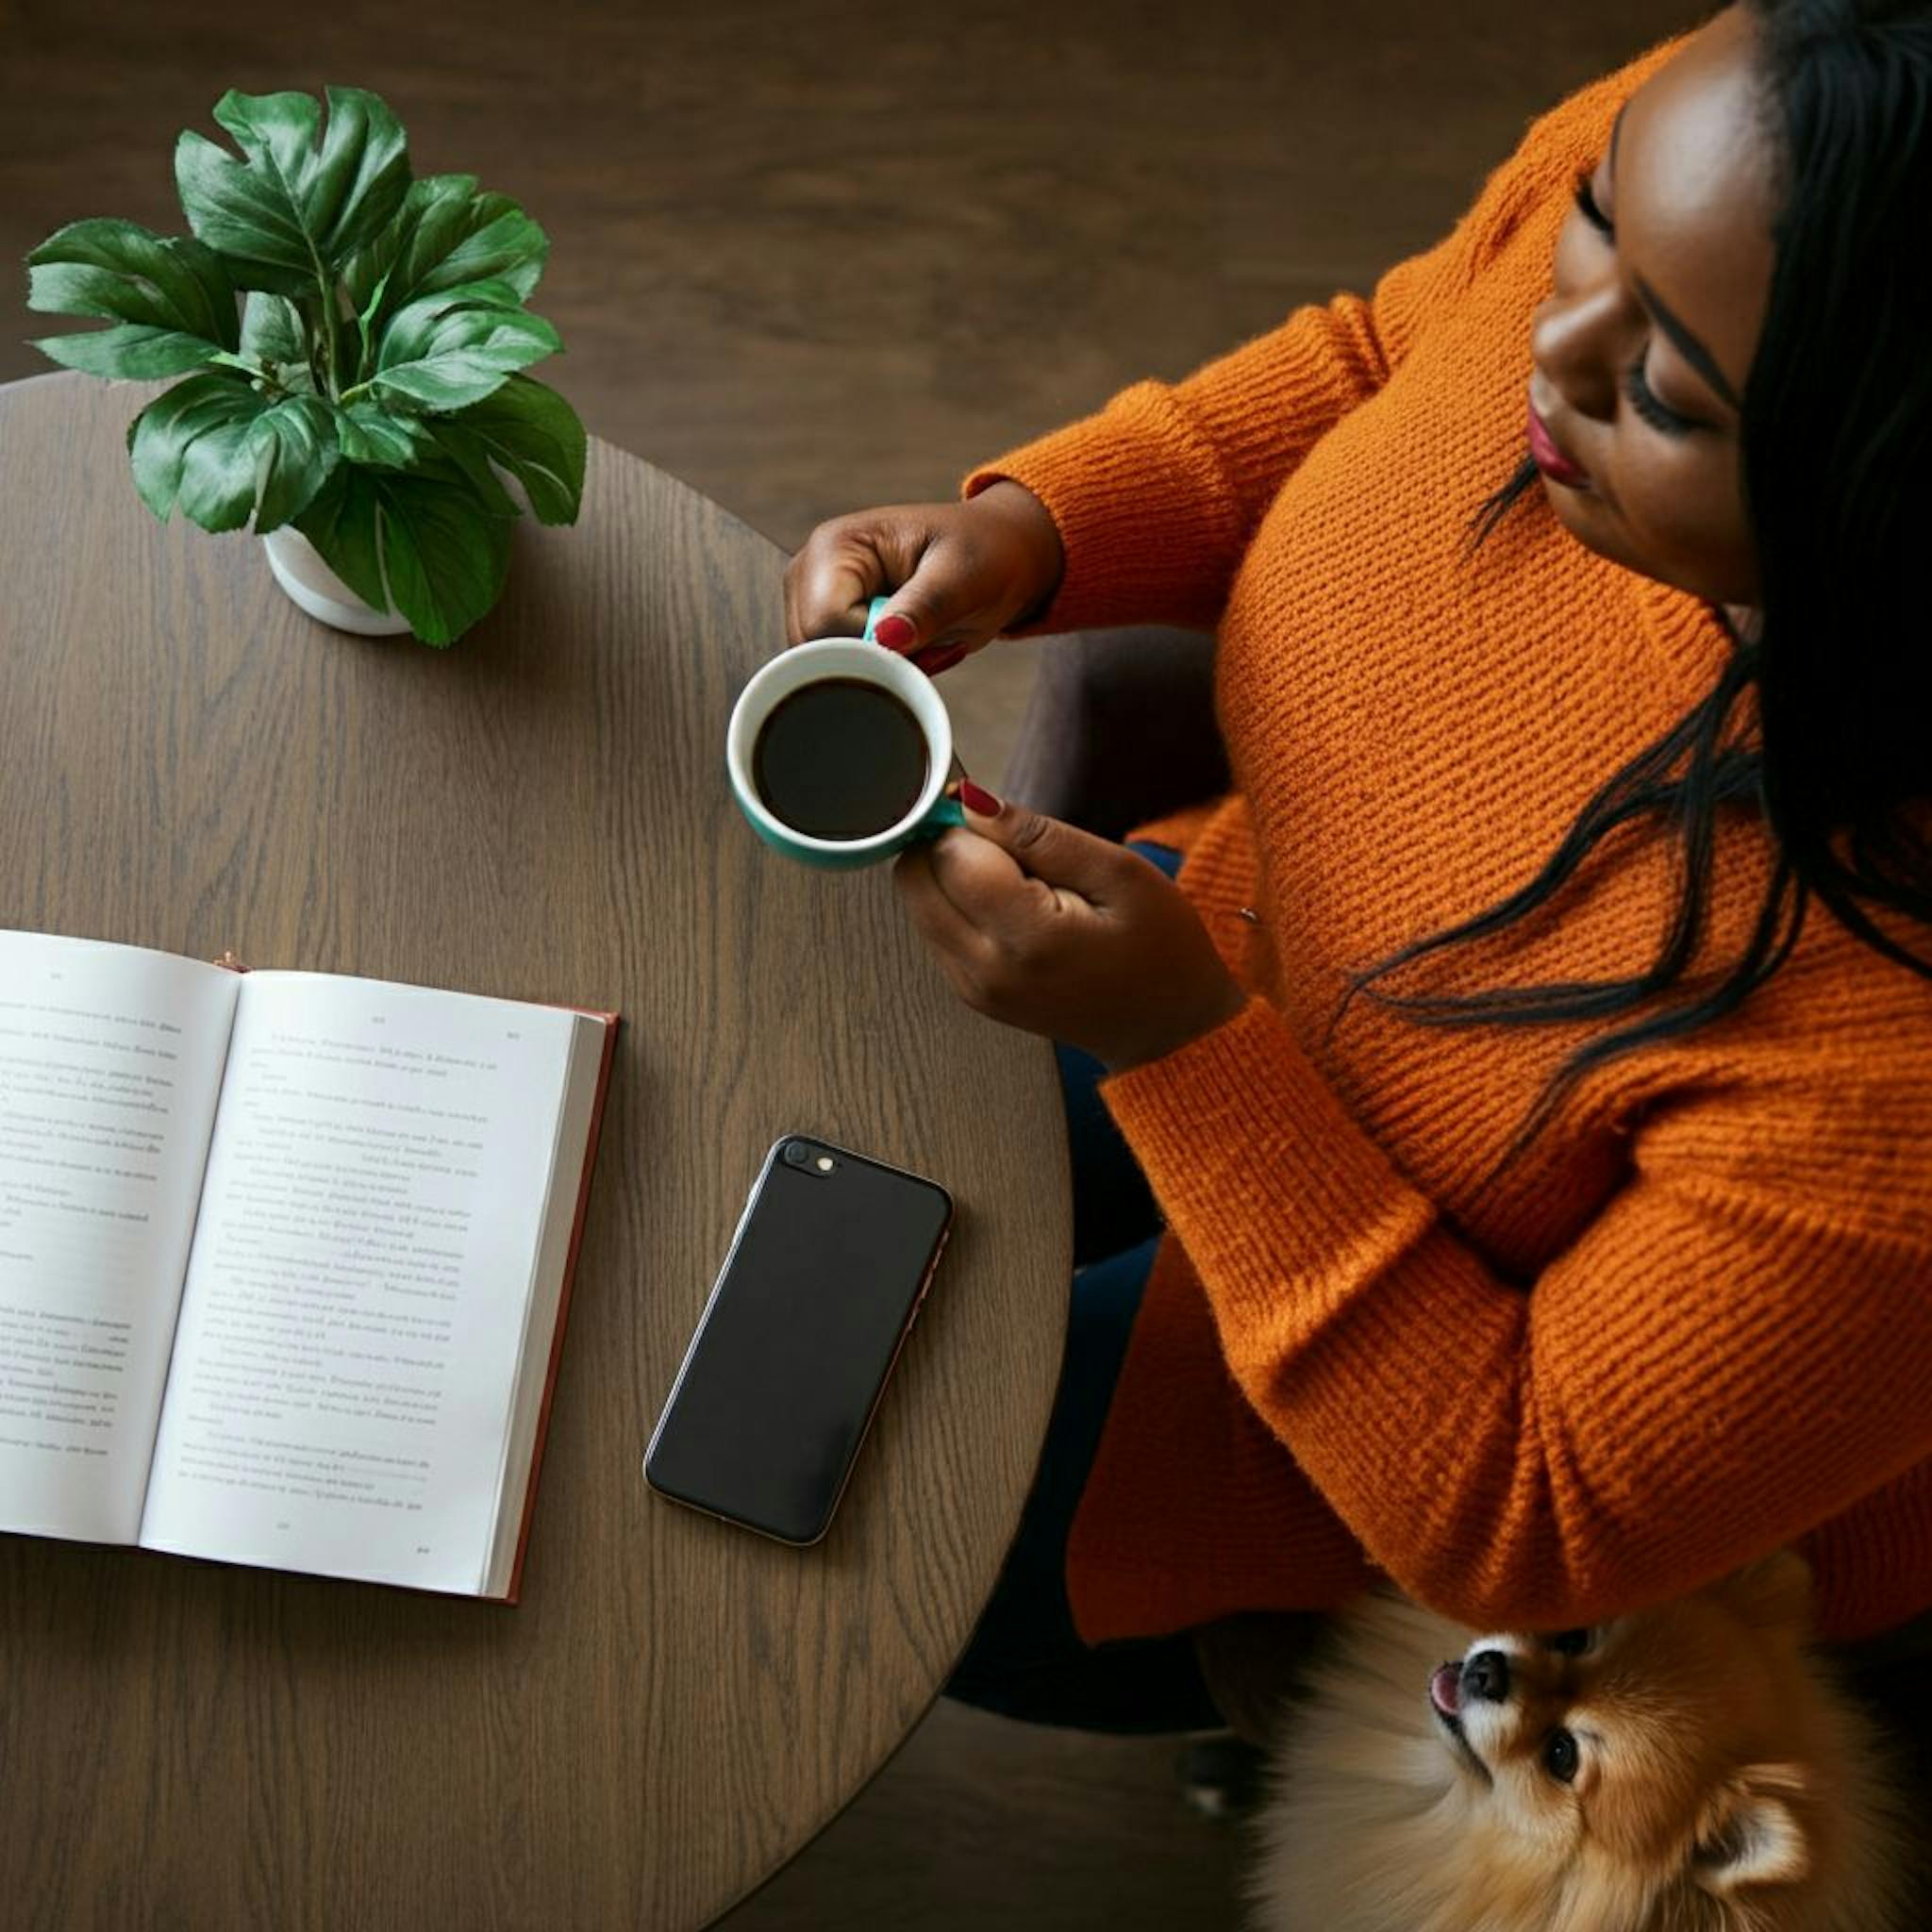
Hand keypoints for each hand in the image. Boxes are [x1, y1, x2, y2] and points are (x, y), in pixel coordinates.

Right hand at [783, 482, 1063, 676]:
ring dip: (882, 670)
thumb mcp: (965, 578)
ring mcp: (810, 600)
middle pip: (817, 652)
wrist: (995, 556)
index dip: (871, 648)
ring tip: (924, 642)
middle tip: (933, 644)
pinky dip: (879, 673)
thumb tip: (885, 639)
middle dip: (877, 662)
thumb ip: (926, 608)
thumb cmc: (983, 555)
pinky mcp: (825, 626)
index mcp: (836, 545)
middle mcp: (809, 571)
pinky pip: (839, 672)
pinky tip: (911, 648)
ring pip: (825, 670)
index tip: (925, 644)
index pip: (825, 623)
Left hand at [894, 785, 1246, 1071]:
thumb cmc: (1160, 948)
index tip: (1010, 822)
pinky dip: (959, 903)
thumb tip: (970, 800)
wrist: (1166, 1029)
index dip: (969, 822)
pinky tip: (1014, 908)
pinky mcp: (969, 993)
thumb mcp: (1119, 873)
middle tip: (1014, 851)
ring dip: (953, 875)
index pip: (949, 855)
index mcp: (1026, 940)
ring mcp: (971, 989)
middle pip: (915, 878)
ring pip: (918, 902)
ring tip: (1023, 884)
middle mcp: (984, 971)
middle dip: (949, 845)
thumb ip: (1040, 836)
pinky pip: (934, 927)